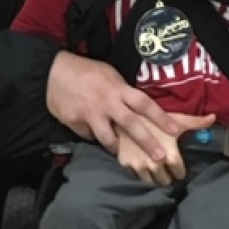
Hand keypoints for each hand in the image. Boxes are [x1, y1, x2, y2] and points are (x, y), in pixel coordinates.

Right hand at [46, 51, 181, 160]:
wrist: (52, 72)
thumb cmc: (85, 71)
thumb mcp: (109, 74)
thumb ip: (123, 91)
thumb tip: (138, 106)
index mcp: (118, 89)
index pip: (144, 104)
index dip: (161, 118)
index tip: (175, 130)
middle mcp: (107, 103)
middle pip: (131, 125)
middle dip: (147, 142)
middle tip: (160, 157)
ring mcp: (90, 115)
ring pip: (108, 139)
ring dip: (117, 148)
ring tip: (122, 155)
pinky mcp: (75, 123)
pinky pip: (88, 136)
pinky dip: (92, 136)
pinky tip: (92, 133)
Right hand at [117, 113, 215, 185]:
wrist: (124, 110)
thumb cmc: (154, 116)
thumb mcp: (176, 118)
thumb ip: (196, 122)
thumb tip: (214, 118)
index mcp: (170, 155)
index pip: (179, 172)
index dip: (180, 170)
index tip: (178, 167)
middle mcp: (155, 163)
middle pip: (165, 180)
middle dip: (167, 175)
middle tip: (166, 168)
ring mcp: (139, 165)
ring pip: (151, 181)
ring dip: (154, 177)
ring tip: (155, 169)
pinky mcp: (125, 164)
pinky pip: (136, 176)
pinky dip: (140, 173)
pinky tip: (142, 165)